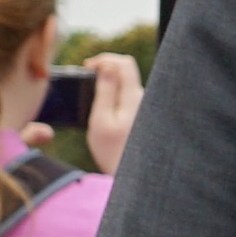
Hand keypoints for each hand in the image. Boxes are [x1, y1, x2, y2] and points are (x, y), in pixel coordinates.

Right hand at [79, 47, 143, 171]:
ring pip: (128, 85)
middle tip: (88, 78)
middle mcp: (147, 99)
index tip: (87, 66)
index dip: (104, 59)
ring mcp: (148, 108)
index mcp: (136, 97)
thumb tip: (106, 66)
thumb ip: (105, 91)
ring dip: (111, 83)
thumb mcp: (101, 120)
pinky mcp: (145, 117)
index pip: (124, 63)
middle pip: (127, 72)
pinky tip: (105, 108)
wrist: (134, 178)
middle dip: (107, 70)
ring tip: (93, 93)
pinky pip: (130, 98)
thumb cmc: (113, 152)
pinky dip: (116, 96)